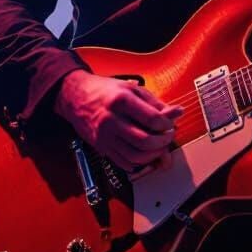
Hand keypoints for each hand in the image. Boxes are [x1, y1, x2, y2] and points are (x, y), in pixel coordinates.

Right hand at [54, 70, 182, 171]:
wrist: (75, 96)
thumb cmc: (105, 90)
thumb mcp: (131, 88)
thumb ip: (154, 102)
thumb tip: (176, 112)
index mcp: (121, 100)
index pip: (152, 119)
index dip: (166, 125)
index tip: (170, 124)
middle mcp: (111, 119)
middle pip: (144, 140)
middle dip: (162, 142)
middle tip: (167, 137)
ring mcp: (104, 136)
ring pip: (134, 156)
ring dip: (153, 155)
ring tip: (159, 148)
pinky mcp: (100, 147)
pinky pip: (122, 162)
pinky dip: (137, 163)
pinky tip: (144, 155)